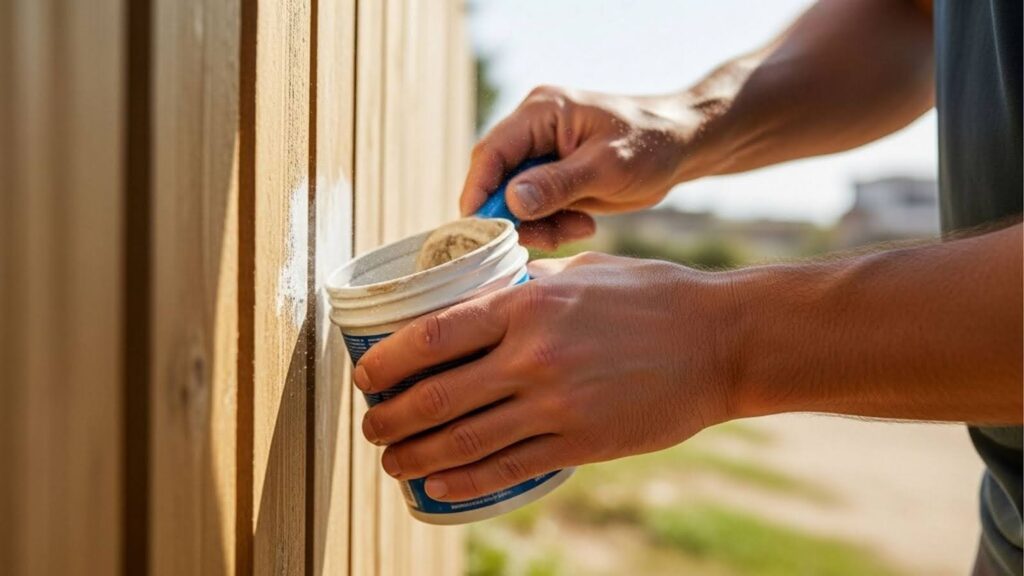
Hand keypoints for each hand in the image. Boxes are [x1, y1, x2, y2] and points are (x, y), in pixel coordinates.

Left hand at [352, 252, 737, 500]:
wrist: (719, 340)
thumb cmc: (649, 296)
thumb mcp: (581, 272)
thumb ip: (524, 283)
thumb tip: (477, 292)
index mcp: (526, 302)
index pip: (432, 335)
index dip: (386, 361)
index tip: (364, 375)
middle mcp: (532, 354)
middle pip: (434, 396)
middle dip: (387, 418)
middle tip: (369, 426)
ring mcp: (556, 403)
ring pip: (462, 440)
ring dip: (412, 456)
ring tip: (391, 461)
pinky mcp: (580, 441)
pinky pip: (506, 468)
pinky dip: (462, 481)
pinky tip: (437, 485)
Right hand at [461, 87, 703, 248]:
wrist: (683, 147)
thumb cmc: (651, 145)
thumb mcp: (606, 167)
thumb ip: (558, 184)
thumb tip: (511, 202)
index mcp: (541, 112)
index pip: (491, 152)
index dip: (479, 192)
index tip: (481, 232)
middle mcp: (533, 131)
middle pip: (497, 179)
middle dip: (514, 216)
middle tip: (544, 239)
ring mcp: (542, 154)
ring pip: (514, 200)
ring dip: (537, 225)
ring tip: (574, 229)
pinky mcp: (553, 177)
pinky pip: (535, 208)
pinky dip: (552, 224)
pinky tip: (583, 224)